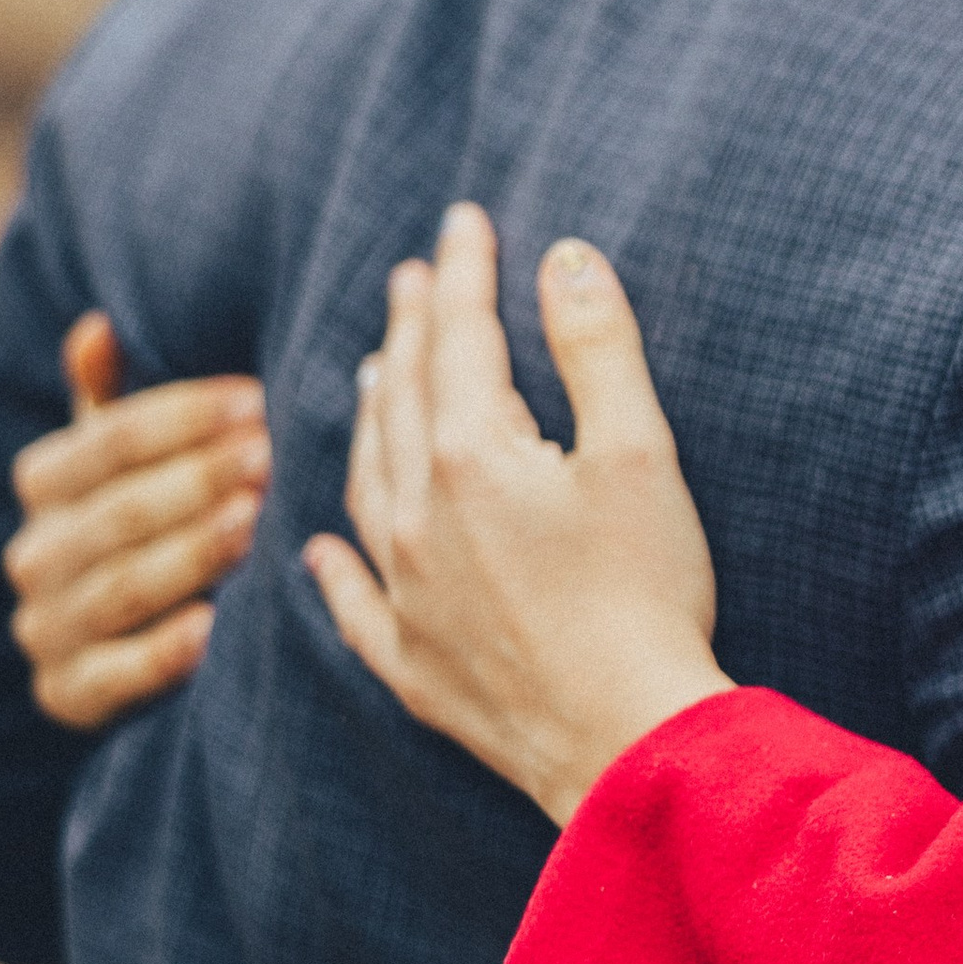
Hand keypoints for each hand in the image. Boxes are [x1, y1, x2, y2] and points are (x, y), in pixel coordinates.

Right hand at [7, 314, 271, 727]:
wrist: (114, 651)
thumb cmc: (141, 529)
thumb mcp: (123, 463)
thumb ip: (109, 401)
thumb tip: (97, 326)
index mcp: (42, 484)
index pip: (109, 439)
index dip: (183, 418)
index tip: (256, 400)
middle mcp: (33, 555)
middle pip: (119, 511)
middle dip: (198, 479)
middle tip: (268, 455)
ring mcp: (46, 629)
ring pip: (122, 586)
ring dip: (191, 553)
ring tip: (254, 521)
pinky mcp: (68, 696)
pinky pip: (114, 675)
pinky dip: (161, 653)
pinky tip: (211, 627)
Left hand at [303, 203, 729, 823]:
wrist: (627, 742)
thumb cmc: (648, 595)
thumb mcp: (638, 454)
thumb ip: (597, 348)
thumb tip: (564, 258)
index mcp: (470, 455)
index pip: (458, 337)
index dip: (464, 273)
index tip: (464, 220)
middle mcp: (414, 516)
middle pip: (400, 398)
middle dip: (409, 329)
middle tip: (414, 278)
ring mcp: (403, 594)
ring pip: (365, 482)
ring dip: (369, 416)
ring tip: (372, 373)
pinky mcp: (413, 664)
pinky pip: (350, 602)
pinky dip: (330, 568)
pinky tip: (314, 550)